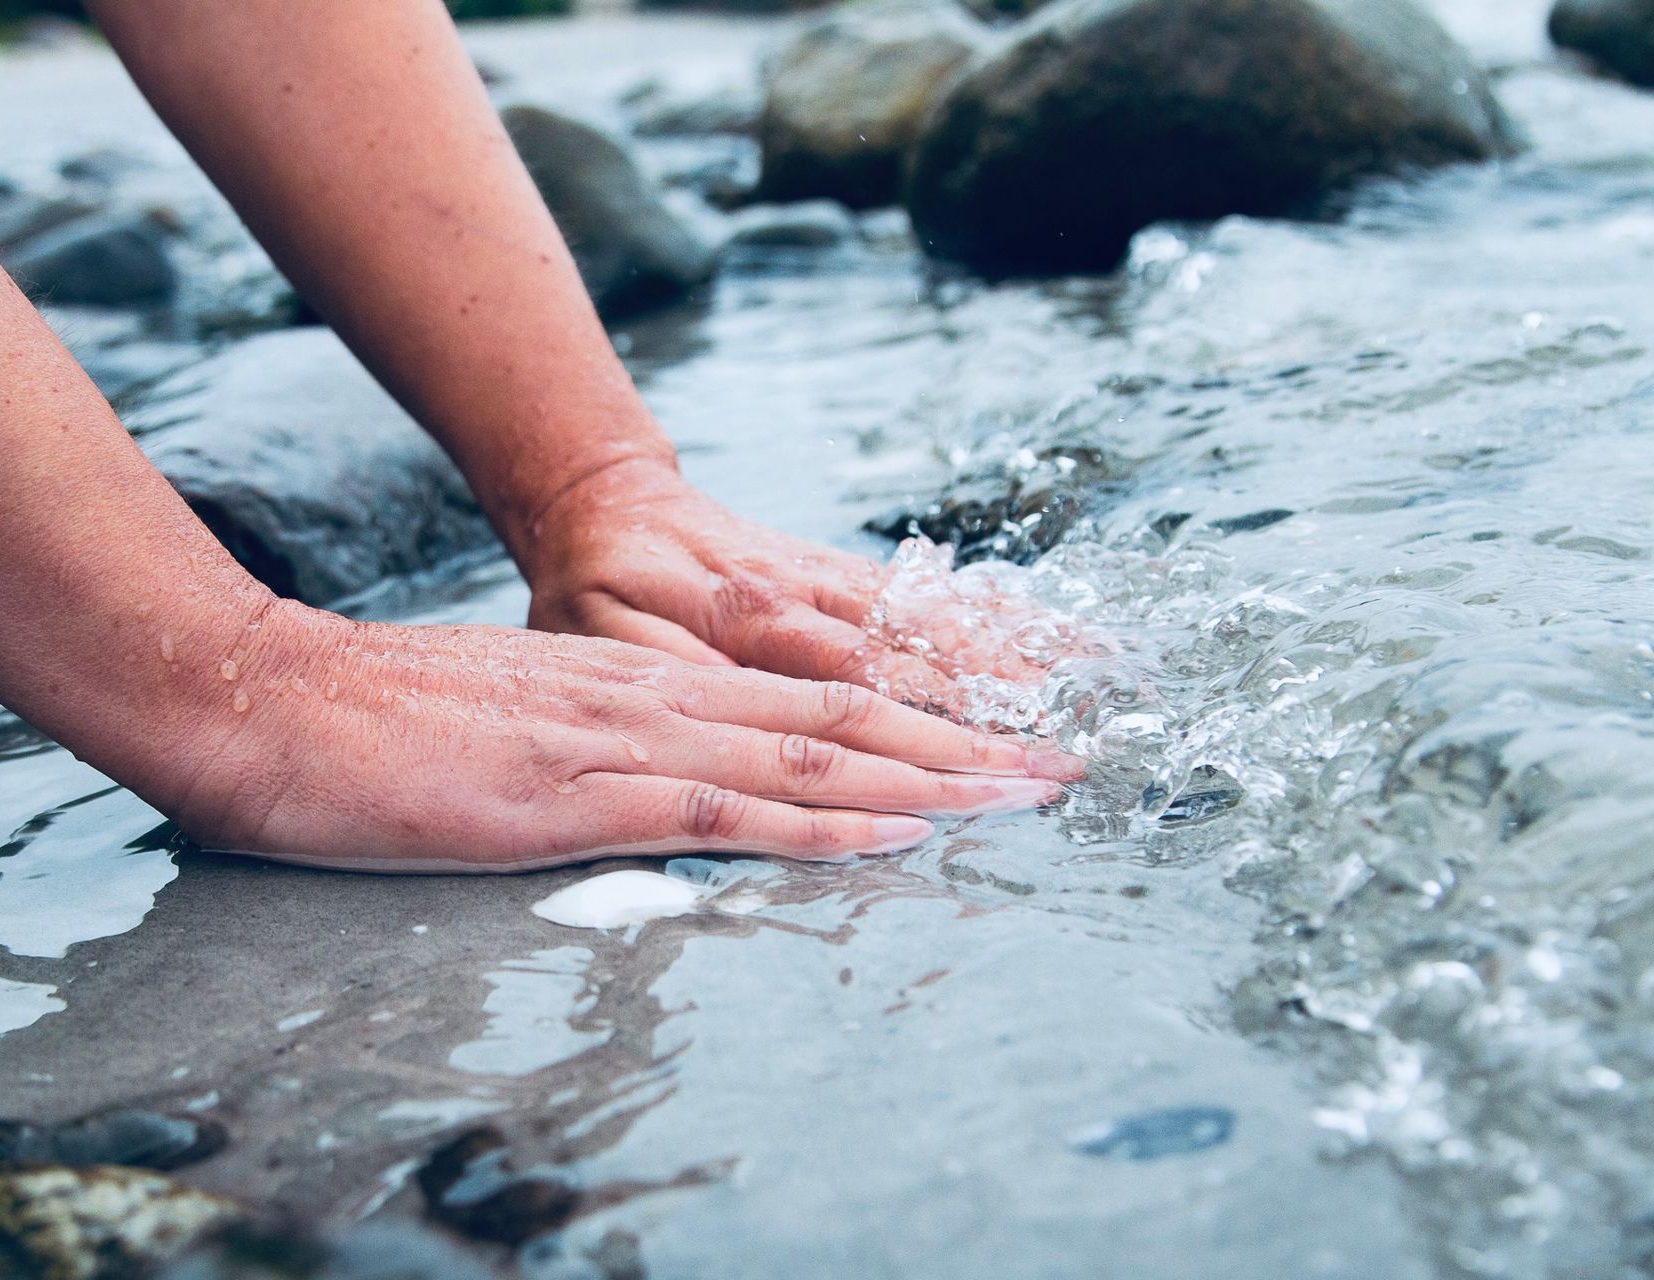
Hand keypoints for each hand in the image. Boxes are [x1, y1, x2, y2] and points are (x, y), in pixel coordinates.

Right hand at [162, 600, 1078, 871]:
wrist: (276, 701)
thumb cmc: (383, 722)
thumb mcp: (513, 723)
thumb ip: (594, 747)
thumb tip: (659, 783)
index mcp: (641, 680)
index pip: (807, 700)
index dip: (915, 721)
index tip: (1000, 743)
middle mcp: (652, 696)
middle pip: (839, 717)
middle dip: (962, 745)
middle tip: (1064, 768)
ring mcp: (619, 740)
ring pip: (805, 755)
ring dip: (925, 779)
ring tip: (1020, 796)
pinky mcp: (571, 794)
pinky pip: (718, 809)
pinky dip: (817, 821)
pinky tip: (887, 832)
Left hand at [521, 460, 1043, 713]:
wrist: (604, 501)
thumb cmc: (593, 588)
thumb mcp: (597, 638)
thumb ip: (669, 678)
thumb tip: (744, 725)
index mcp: (741, 619)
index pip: (850, 686)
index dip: (918, 735)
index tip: (983, 776)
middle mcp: (800, 592)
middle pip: (912, 657)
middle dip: (991, 715)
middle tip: (1062, 763)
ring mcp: (827, 577)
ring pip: (933, 615)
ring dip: (1011, 657)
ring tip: (1090, 690)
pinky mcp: (840, 569)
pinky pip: (926, 592)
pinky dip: (991, 613)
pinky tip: (1048, 634)